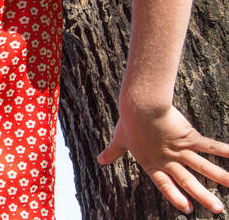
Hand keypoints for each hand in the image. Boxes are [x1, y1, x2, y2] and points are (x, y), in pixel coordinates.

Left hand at [97, 104, 228, 214]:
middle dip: (202, 195)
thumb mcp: (120, 139)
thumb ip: (113, 152)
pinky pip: (210, 146)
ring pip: (203, 168)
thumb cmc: (128, 120)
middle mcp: (168, 159)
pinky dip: (225, 152)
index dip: (174, 195)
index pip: (164, 183)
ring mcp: (179, 149)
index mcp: (152, 162)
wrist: (139, 105)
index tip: (186, 208)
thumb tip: (99, 160)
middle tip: (218, 210)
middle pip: (187, 181)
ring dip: (221, 178)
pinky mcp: (188, 137)